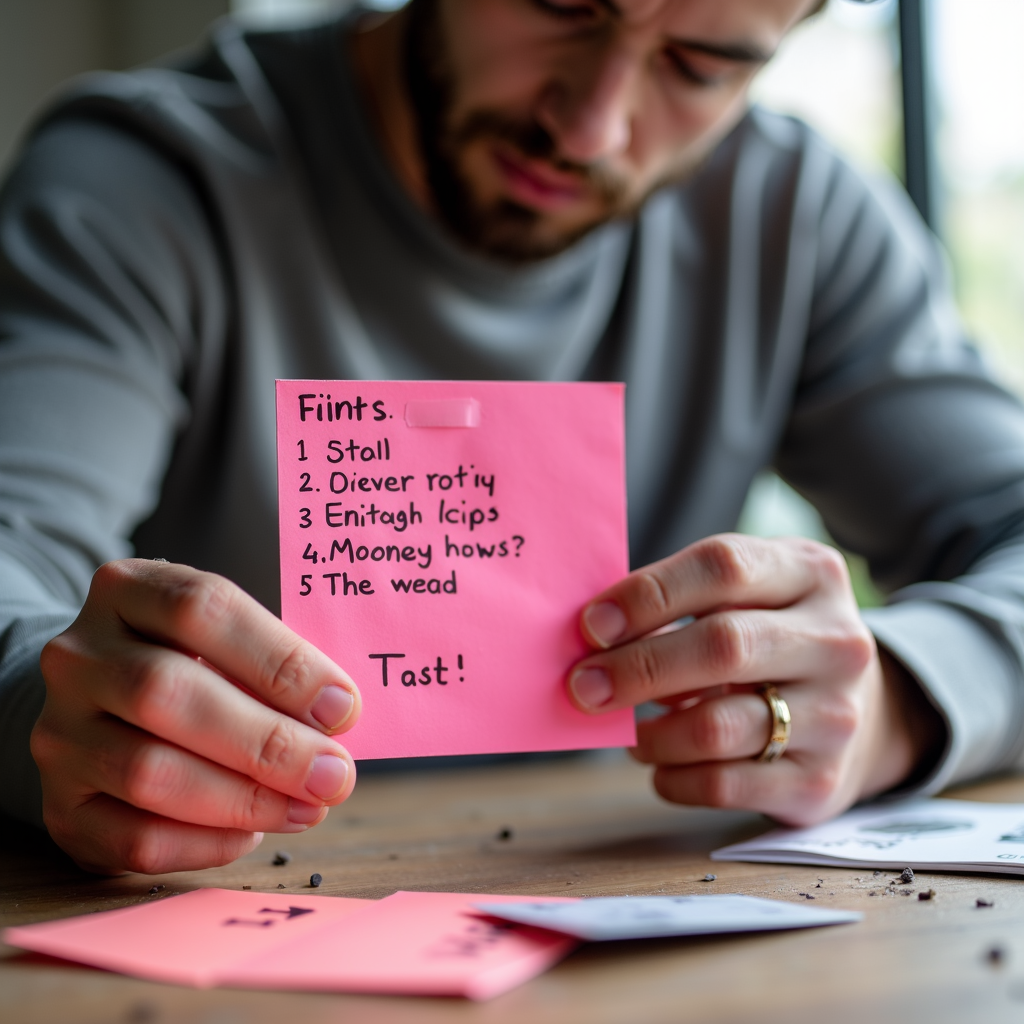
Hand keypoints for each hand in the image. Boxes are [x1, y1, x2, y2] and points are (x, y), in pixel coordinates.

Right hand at [32, 559, 361, 874]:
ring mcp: (58, 731)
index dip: (279, 660)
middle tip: (333, 773)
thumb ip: (275, 665)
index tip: (342, 706)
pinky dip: (205, 843)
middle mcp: (79, 656)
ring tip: (308, 806)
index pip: (202, 609)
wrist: (100, 701)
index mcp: (127, 590)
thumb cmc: (193, 661)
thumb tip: (336, 716)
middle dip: (267, 741)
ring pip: (148, 772)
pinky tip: (253, 832)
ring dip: (244, 799)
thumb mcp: (226, 636)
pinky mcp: (59, 804)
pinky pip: (131, 837)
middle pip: (168, 694)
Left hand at [567, 535, 942, 825]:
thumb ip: (683, 599)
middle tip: (584, 685)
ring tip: (626, 731)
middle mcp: (835, 641)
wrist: (859, 712)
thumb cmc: (771, 636)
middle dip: (638, 667)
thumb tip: (593, 634)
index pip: (724, 567)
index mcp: (811, 573)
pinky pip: (722, 785)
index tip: (593, 623)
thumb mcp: (750, 594)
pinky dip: (672, 777)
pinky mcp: (820, 782)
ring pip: (717, 727)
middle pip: (723, 646)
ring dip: (650, 733)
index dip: (649, 593)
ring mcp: (835, 715)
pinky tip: (658, 764)